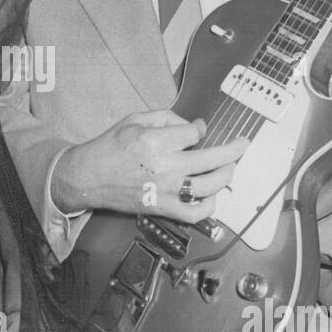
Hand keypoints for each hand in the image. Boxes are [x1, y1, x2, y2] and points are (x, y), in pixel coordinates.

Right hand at [52, 109, 248, 219]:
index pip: (194, 133)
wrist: (88, 177)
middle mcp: (165, 166)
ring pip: (210, 186)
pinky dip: (209, 206)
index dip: (201, 129)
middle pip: (212, 158)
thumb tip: (193, 127)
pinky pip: (195, 213)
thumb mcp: (134, 119)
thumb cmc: (110, 147)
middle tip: (242, 144)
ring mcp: (166, 190)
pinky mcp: (163, 208)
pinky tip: (212, 196)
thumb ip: (166, 117)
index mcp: (156, 141)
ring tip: (230, 168)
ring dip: (226, 175)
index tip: (199, 129)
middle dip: (234, 149)